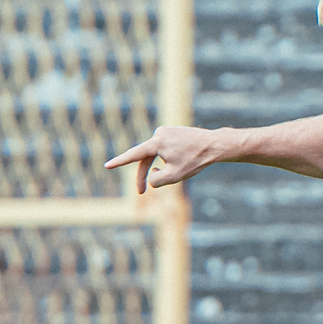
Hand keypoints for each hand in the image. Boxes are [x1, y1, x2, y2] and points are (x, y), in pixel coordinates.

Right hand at [104, 125, 227, 192]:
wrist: (215, 145)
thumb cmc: (196, 161)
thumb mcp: (174, 177)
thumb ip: (156, 180)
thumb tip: (150, 176)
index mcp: (157, 142)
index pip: (134, 155)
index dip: (120, 162)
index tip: (107, 165)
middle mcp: (159, 133)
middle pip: (145, 158)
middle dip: (144, 175)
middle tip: (141, 192)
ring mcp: (166, 131)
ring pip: (157, 155)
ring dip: (162, 166)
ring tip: (183, 168)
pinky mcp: (173, 131)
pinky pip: (165, 149)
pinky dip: (169, 159)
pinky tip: (185, 160)